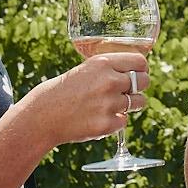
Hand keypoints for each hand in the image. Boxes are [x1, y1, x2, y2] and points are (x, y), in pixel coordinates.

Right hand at [18, 48, 150, 147]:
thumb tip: (137, 72)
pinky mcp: (107, 125)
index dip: (141, 68)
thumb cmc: (65, 91)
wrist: (43, 115)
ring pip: (139, 102)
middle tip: (127, 91)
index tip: (139, 73)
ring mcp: (109, 104)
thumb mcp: (86, 70)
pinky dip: (115, 121)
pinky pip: (124, 121)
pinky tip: (98, 118)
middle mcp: (109, 82)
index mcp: (103, 64)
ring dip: (130, 105)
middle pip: (143, 81)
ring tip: (110, 105)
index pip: (140, 62)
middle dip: (138, 86)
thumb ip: (110, 69)